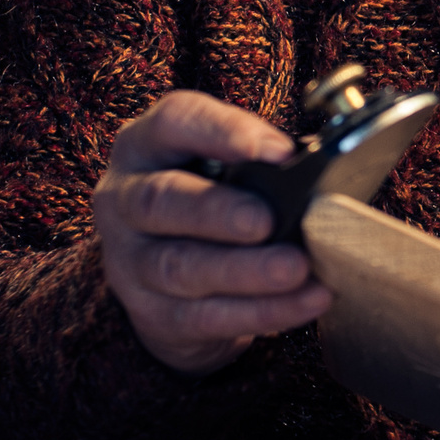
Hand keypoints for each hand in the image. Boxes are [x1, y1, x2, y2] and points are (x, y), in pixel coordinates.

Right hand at [96, 90, 330, 374]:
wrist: (169, 279)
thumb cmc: (212, 200)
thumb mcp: (221, 168)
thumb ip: (258, 164)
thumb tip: (315, 172)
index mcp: (146, 146)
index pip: (174, 122)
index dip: (223, 131)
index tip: (281, 151)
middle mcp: (125, 199)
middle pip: (160, 200)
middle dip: (217, 210)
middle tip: (267, 220)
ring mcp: (130, 261)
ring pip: (180, 266)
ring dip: (244, 270)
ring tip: (295, 268)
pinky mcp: (152, 314)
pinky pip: (205, 317)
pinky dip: (261, 310)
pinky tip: (305, 300)